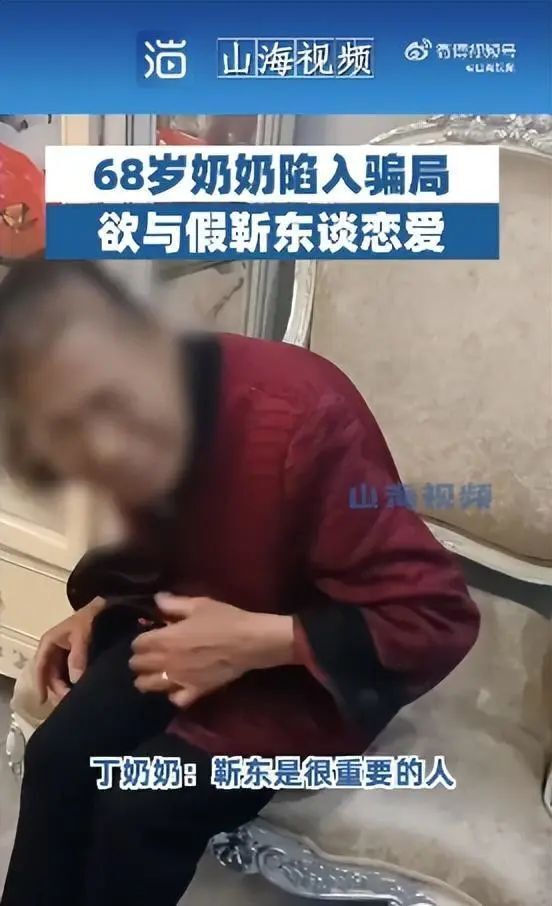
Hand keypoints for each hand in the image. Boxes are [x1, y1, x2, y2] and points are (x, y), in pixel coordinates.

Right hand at [35, 598, 104, 703]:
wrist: (106, 608)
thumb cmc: (90, 619)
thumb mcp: (82, 634)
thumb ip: (78, 656)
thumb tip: (75, 681)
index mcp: (48, 643)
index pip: (40, 667)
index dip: (40, 685)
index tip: (42, 701)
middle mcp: (52, 650)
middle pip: (49, 675)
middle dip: (57, 689)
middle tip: (68, 702)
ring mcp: (63, 654)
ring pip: (59, 676)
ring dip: (65, 688)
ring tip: (74, 700)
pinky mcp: (74, 658)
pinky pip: (69, 674)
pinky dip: (73, 683)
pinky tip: (80, 692)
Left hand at [129, 594, 294, 708]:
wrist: (249, 642)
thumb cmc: (224, 620)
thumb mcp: (198, 605)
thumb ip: (173, 604)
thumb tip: (156, 600)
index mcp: (165, 639)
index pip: (137, 644)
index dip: (139, 641)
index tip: (147, 637)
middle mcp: (166, 662)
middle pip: (138, 666)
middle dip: (139, 660)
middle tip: (148, 655)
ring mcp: (179, 680)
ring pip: (149, 686)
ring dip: (146, 679)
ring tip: (154, 674)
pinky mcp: (195, 692)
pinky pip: (175, 700)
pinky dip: (172, 695)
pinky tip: (175, 688)